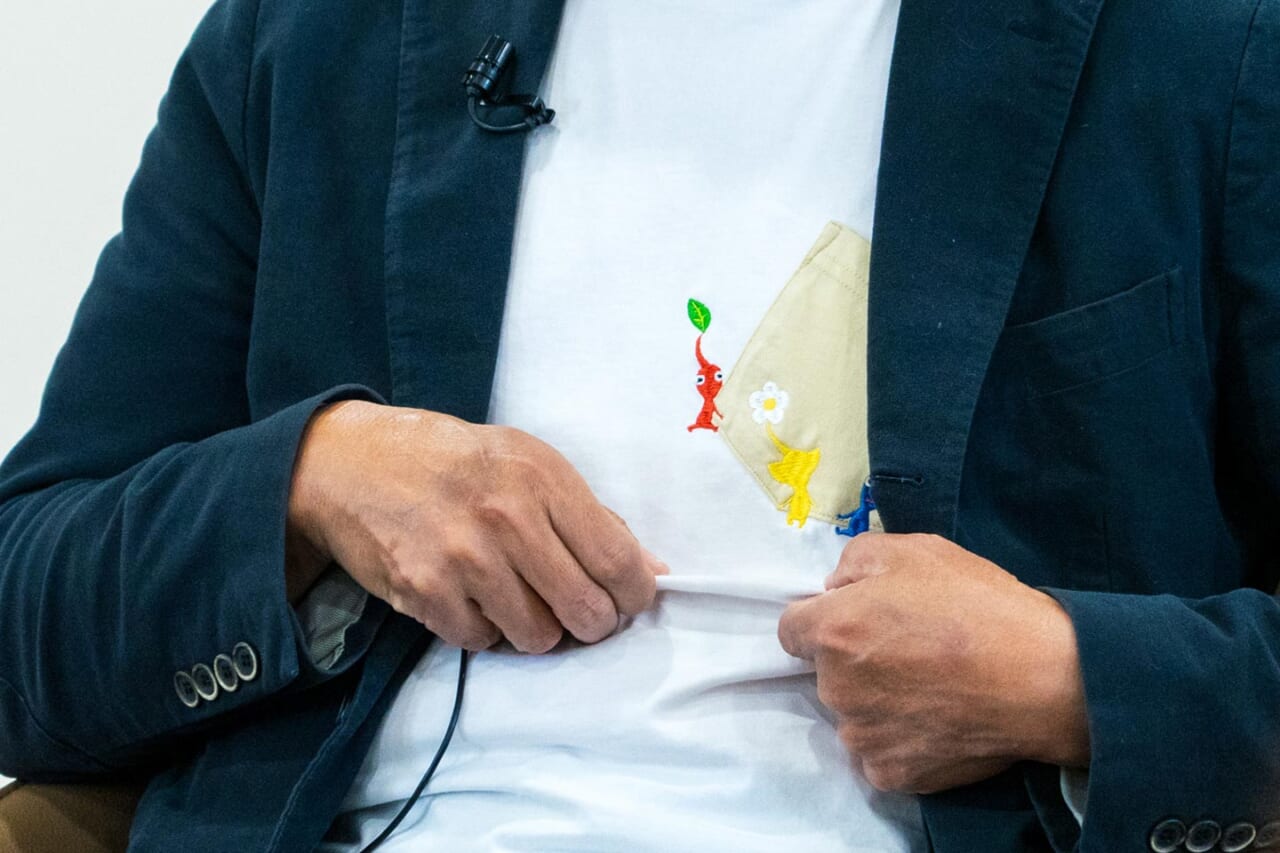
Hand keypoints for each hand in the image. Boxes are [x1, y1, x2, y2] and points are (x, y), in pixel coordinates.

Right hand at [286, 400, 666, 651]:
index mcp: (542, 478)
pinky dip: (485, 630)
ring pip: (538, 637)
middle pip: (586, 611)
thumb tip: (650, 570)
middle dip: (592, 622)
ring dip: (536, 628)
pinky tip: (473, 597)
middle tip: (578, 611)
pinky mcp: (425, 593)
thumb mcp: (527, 461)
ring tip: (518, 597)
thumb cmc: (451, 460)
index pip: (617, 561)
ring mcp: (464, 559)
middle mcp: (507, 518)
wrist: (351, 462)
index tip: (627, 600)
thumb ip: (590, 516)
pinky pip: (483, 643)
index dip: (634, 595)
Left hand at [777, 533, 1088, 793]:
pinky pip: (880, 752)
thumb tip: (835, 588)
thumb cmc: (978, 605)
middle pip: (826, 672)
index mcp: (832, 629)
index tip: (859, 619)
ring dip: (877, 701)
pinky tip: (938, 718)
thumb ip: (854, 561)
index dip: (824, 620)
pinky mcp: (891, 773)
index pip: (791, 629)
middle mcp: (835, 687)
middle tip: (911, 648)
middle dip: (856, 659)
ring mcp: (861, 735)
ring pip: (853, 714)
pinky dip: (901, 739)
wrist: (1043, 677)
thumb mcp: (913, 549)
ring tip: (932, 685)